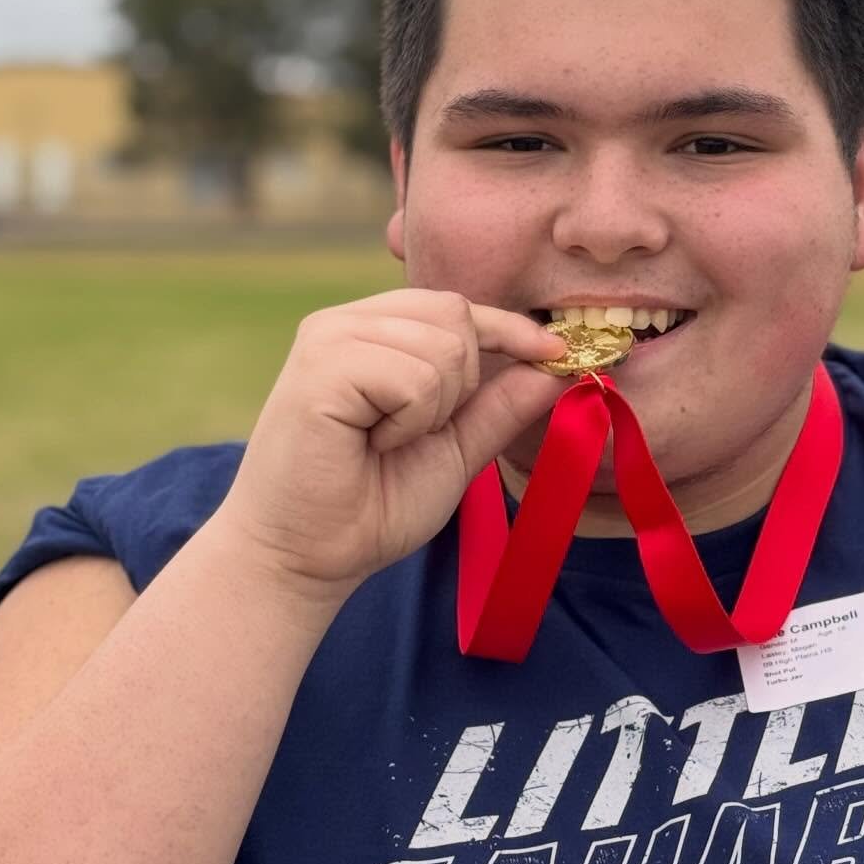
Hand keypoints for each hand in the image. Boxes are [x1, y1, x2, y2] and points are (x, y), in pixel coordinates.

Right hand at [211, 289, 565, 619]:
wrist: (304, 557)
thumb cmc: (371, 506)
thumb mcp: (455, 449)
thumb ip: (500, 404)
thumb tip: (558, 366)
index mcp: (373, 332)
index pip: (457, 306)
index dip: (511, 328)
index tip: (557, 353)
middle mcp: (346, 322)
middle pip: (457, 316)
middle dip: (460, 384)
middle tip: (409, 433)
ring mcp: (329, 337)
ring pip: (444, 346)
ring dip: (432, 411)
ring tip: (383, 440)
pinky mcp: (321, 365)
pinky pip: (415, 377)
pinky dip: (409, 421)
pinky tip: (369, 442)